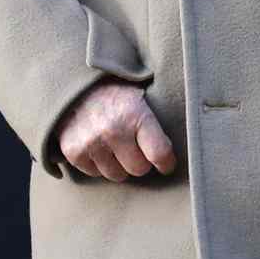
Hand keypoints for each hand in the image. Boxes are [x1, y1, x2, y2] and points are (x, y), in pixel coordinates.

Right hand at [57, 81, 176, 181]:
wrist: (73, 83)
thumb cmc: (114, 92)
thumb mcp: (139, 95)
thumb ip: (157, 120)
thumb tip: (187, 144)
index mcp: (135, 113)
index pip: (159, 154)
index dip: (166, 162)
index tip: (165, 163)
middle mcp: (112, 129)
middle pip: (138, 169)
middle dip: (139, 161)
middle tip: (134, 147)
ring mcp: (90, 142)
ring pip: (116, 175)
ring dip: (118, 164)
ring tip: (114, 145)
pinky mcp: (72, 151)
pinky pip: (94, 173)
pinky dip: (97, 163)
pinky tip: (96, 145)